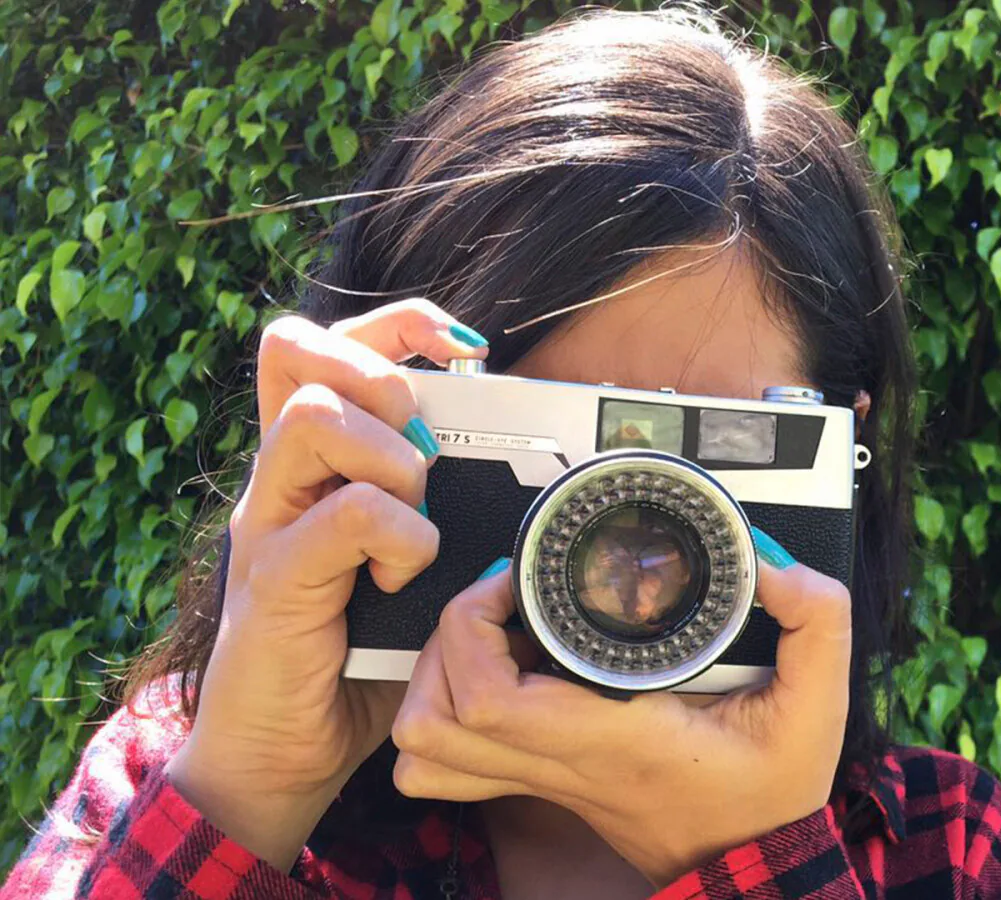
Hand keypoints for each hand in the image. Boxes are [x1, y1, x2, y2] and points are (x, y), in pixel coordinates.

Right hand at [166, 298, 487, 869]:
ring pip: (314, 420)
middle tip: (421, 432)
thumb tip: (526, 477)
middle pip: (294, 353)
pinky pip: (345, 515)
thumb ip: (440, 516)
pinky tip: (404, 573)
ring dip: (392, 454)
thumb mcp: (407, 569)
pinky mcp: (276, 581)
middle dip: (378, 367)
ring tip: (417, 509)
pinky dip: (397, 534)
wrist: (280, 755)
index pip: (320, 348)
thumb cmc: (352, 661)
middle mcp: (279, 482)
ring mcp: (269, 525)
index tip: (463, 345)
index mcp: (310, 469)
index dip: (393, 323)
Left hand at [389, 553, 851, 885]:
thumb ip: (814, 622)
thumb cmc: (773, 795)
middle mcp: (564, 763)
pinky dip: (451, 714)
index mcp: (614, 739)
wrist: (756, 865)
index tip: (519, 577)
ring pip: (427, 749)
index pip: (491, 699)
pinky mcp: (545, 783)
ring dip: (438, 679)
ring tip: (490, 628)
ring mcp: (545, 780)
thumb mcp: (817, 706)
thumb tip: (769, 564)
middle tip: (503, 593)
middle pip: (436, 720)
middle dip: (448, 637)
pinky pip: (452, 765)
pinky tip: (500, 671)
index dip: (475, 624)